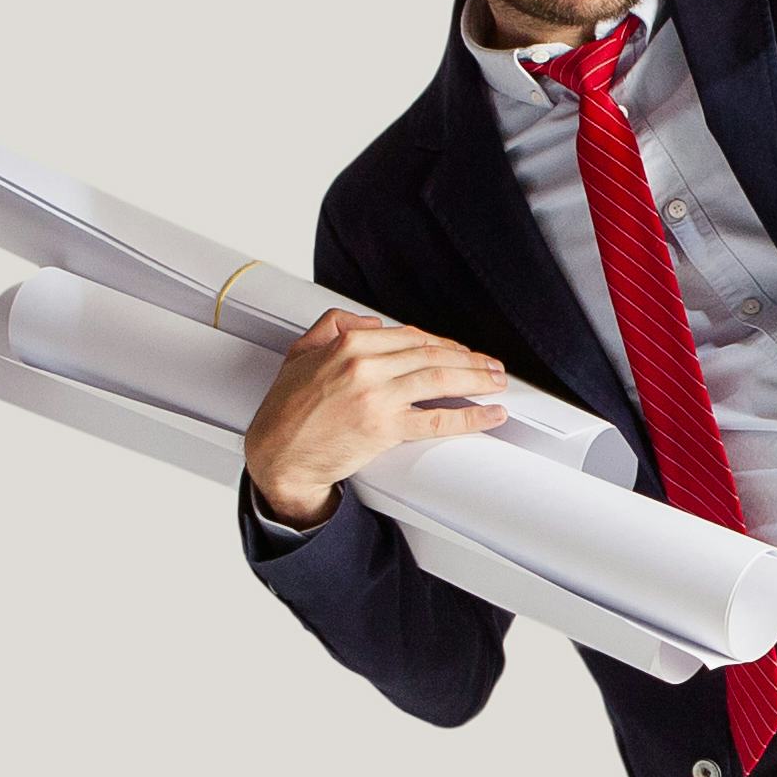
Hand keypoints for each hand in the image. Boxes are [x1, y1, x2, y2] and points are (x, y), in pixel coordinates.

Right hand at [243, 309, 509, 523]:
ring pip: (440, 379)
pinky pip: (437, 418)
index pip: (410, 337)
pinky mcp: (384, 428)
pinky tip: (490, 414)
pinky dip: (470, 415)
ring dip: (477, 379)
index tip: (459, 350)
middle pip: (432, 354)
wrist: (278, 455)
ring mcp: (377, 397)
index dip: (442, 343)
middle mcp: (365, 365)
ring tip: (497, 382)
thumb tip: (370, 321)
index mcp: (349, 344)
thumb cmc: (286, 410)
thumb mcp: (300, 354)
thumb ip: (332, 326)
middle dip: (469, 358)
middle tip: (492, 365)